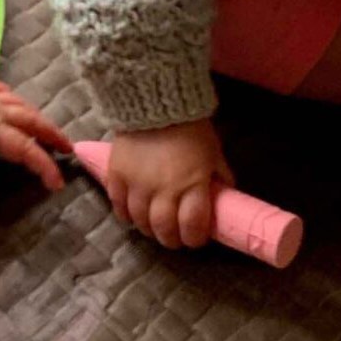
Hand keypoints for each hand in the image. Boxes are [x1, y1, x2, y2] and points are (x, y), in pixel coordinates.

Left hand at [0, 65, 70, 211]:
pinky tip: (11, 97)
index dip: (43, 166)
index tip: (58, 182)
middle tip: (68, 147)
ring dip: (38, 117)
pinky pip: (3, 92)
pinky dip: (13, 97)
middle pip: (32, 123)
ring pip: (22, 105)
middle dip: (52, 136)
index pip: (24, 149)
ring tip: (46, 125)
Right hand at [105, 119, 230, 247]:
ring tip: (154, 226)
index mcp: (192, 185)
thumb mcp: (213, 152)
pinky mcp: (117, 176)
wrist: (155, 100)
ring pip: (140, 222)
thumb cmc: (190, 126)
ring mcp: (137, 185)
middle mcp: (164, 190)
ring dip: (149, 229)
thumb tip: (223, 196)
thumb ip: (219, 176)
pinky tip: (132, 215)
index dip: (195, 238)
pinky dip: (126, 215)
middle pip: (164, 230)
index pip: (193, 227)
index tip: (196, 238)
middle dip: (171, 240)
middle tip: (175, 238)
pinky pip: (118, 206)